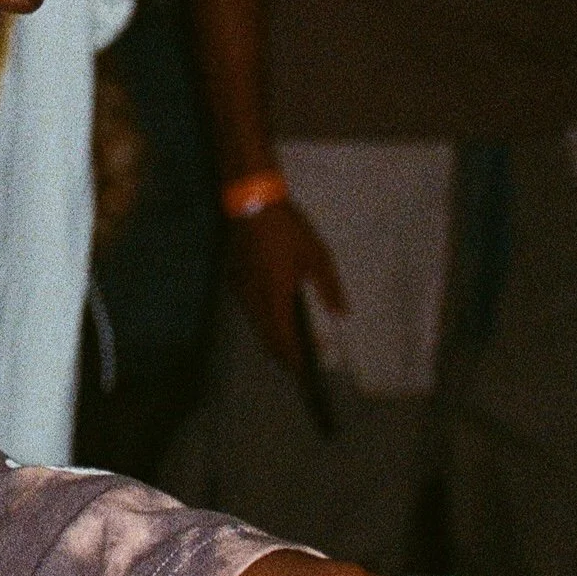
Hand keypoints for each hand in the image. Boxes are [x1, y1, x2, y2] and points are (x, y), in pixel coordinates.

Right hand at [229, 198, 343, 378]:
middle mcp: (254, 298)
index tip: (305, 372)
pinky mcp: (235, 280)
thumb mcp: (318, 256)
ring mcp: (241, 290)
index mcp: (275, 295)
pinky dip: (264, 321)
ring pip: (256, 325)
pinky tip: (276, 316)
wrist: (252, 203)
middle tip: (300, 364)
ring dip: (273, 337)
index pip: (283, 338)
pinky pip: (250, 310)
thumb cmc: (289, 229)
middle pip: (266, 337)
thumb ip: (330, 288)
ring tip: (292, 343)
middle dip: (282, 353)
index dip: (293, 357)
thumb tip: (341, 314)